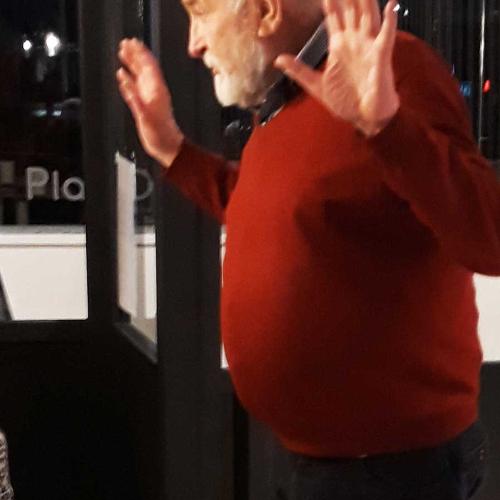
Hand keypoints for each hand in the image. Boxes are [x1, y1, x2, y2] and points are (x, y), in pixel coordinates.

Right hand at [117, 39, 183, 165]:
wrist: (167, 147)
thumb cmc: (161, 134)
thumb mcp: (146, 116)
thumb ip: (135, 98)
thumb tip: (124, 80)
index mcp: (156, 91)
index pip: (148, 66)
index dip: (140, 53)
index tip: (132, 42)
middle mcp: (153, 92)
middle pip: (144, 68)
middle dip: (135, 54)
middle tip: (125, 43)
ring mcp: (149, 98)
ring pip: (139, 76)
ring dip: (132, 64)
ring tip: (123, 53)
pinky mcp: (144, 106)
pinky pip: (135, 88)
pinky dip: (128, 80)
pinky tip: (122, 76)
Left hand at [275, 0, 399, 136]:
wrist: (364, 118)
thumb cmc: (345, 102)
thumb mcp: (316, 86)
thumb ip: (298, 71)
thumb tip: (278, 59)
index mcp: (339, 46)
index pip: (333, 16)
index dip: (329, 0)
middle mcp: (355, 41)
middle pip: (351, 9)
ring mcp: (369, 47)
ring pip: (368, 15)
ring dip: (366, 0)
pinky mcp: (381, 58)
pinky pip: (386, 37)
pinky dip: (390, 22)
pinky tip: (390, 5)